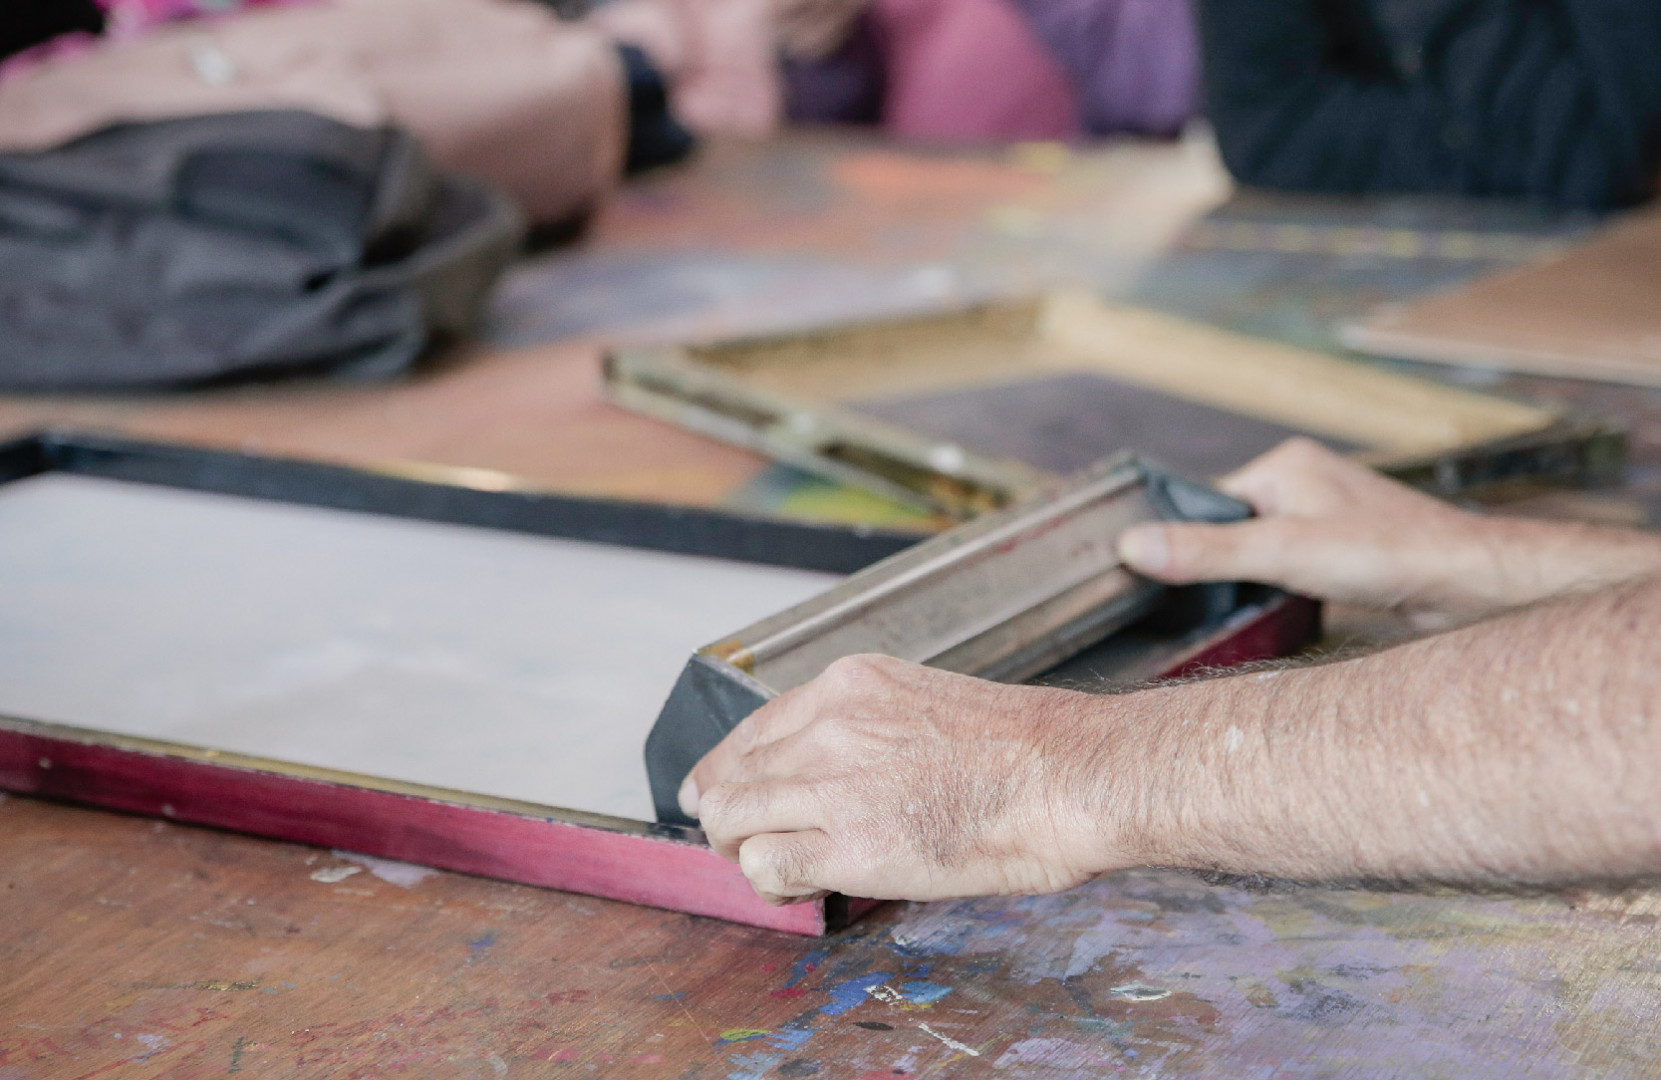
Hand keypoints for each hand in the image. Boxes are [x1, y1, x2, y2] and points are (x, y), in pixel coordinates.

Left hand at [682, 655, 1113, 904]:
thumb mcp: (930, 706)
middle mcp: (828, 726)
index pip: (752, 729)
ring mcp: (831, 783)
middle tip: (749, 844)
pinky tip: (799, 889)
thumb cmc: (1025, 752)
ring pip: (729, 817)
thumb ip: (873, 731)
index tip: (725, 794)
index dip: (730, 772)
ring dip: (741, 850)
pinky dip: (769, 882)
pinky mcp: (844, 844)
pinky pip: (762, 864)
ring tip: (777, 871)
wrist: (1065, 777)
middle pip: (730, 775)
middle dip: (730, 816)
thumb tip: (844, 775)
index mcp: (850, 685)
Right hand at [1118, 438, 1660, 628]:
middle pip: (1234, 529)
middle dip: (1228, 567)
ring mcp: (1331, 516)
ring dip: (1262, 582)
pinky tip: (1302, 609)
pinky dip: (1290, 591)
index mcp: (1286, 464)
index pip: (1208, 502)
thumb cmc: (1392, 554)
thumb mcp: (1283, 554)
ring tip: (1278, 602)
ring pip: (1266, 551)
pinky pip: (1296, 567)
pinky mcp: (1351, 549)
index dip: (1191, 542)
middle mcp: (1307, 482)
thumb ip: (1206, 552)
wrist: (1473, 583)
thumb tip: (1133, 546)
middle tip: (1229, 600)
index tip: (1174, 579)